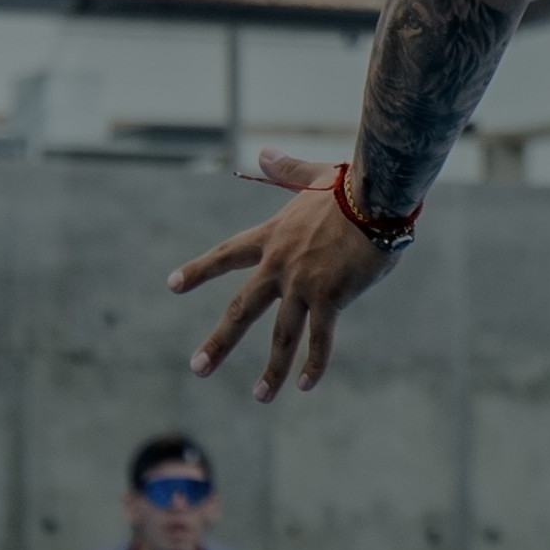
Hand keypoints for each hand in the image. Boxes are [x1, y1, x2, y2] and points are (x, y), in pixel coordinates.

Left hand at [168, 150, 392, 401]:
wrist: (376, 196)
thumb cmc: (351, 183)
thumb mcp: (313, 177)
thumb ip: (287, 170)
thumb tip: (266, 152)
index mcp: (273, 237)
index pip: (227, 254)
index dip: (199, 270)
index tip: (173, 285)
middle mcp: (280, 265)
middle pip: (242, 308)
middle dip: (219, 341)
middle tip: (197, 368)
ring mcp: (303, 284)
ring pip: (281, 334)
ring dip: (271, 369)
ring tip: (260, 396)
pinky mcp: (330, 296)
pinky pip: (320, 338)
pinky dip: (313, 363)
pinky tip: (304, 385)